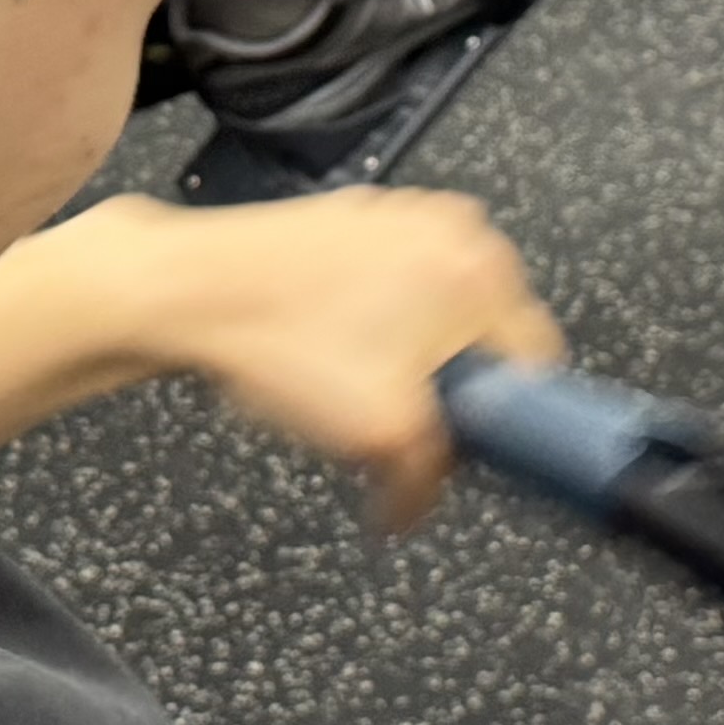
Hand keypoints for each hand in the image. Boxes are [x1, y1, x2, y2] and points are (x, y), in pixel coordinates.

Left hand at [114, 188, 558, 527]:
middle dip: (447, 392)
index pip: (536, 369)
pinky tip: (321, 351)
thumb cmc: (278, 339)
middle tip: (395, 422)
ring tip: (347, 384)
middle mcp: (454, 230)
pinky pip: (389, 291)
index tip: (466, 444)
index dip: (502, 423)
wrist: (186, 290)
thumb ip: (424, 482)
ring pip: (434, 318)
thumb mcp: (379, 435)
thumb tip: (414, 507)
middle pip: (484, 342)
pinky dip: (368, 328)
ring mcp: (403, 217)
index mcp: (482, 270)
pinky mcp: (357, 221)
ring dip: (405, 362)